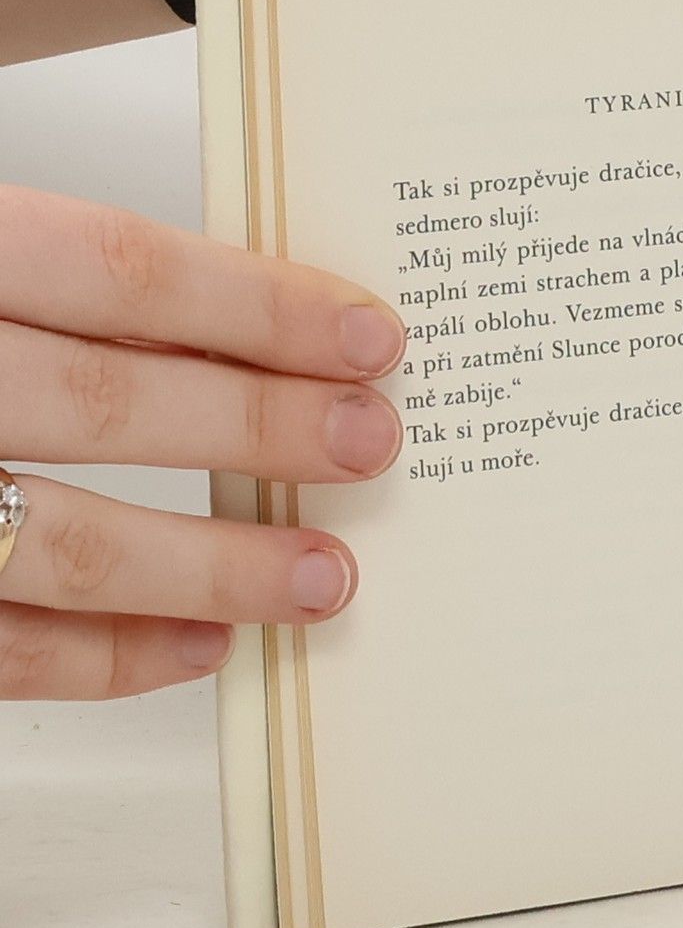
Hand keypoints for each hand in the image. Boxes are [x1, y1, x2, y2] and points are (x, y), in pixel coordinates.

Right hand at [0, 186, 404, 699]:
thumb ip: (63, 273)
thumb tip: (241, 316)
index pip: (115, 271)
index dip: (258, 306)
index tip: (370, 336)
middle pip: (105, 401)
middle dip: (260, 426)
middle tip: (375, 442)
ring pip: (62, 544)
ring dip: (213, 566)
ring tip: (327, 578)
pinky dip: (104, 656)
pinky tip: (201, 644)